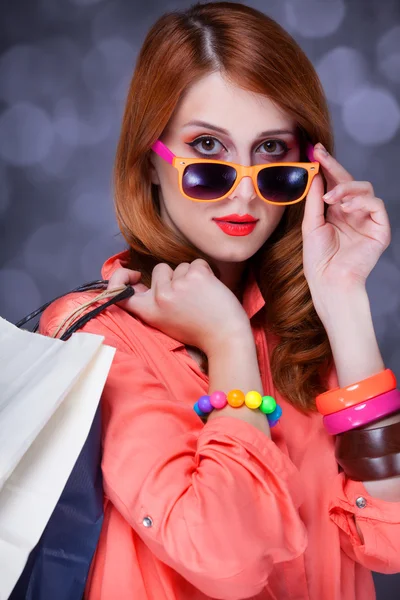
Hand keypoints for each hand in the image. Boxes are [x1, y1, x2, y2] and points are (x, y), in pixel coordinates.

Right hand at [107, 259, 249, 354]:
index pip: (122, 292)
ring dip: (191, 276)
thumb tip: (139, 283)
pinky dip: (206, 272)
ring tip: (201, 296)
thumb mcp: (164, 322)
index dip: (119, 279)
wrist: (226, 338)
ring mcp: (178, 285)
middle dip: (173, 277)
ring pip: (181, 266)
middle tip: (187, 297)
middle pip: (160, 269)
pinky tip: (210, 289)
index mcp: (149, 311)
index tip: (133, 276)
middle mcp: (160, 297)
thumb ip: (152, 303)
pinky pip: (198, 263)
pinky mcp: (196, 276)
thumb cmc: (197, 331)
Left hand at [301, 143, 390, 309]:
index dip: (327, 166)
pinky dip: (361, 202)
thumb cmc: (318, 259)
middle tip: (321, 156)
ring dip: (347, 188)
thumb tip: (314, 174)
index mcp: (336, 212)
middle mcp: (353, 213)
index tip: (315, 150)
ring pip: (365, 189)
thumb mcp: (311, 224)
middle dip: (335, 167)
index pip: (334, 183)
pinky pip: (377, 205)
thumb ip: (314, 199)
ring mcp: (367, 220)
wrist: (328, 281)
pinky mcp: (380, 229)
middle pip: (350, 181)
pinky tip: (346, 208)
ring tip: (332, 198)